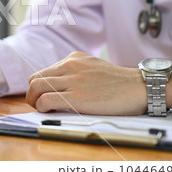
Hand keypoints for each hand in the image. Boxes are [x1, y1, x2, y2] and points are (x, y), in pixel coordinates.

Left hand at [26, 52, 147, 114]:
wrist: (140, 87)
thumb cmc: (120, 82)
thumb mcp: (94, 67)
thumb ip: (78, 71)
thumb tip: (63, 84)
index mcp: (73, 58)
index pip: (44, 71)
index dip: (39, 86)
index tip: (43, 96)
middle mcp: (69, 66)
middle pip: (35, 79)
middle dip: (32, 93)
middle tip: (37, 104)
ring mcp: (71, 81)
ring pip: (36, 88)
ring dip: (33, 100)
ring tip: (40, 109)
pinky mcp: (75, 97)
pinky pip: (45, 100)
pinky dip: (41, 107)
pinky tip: (49, 112)